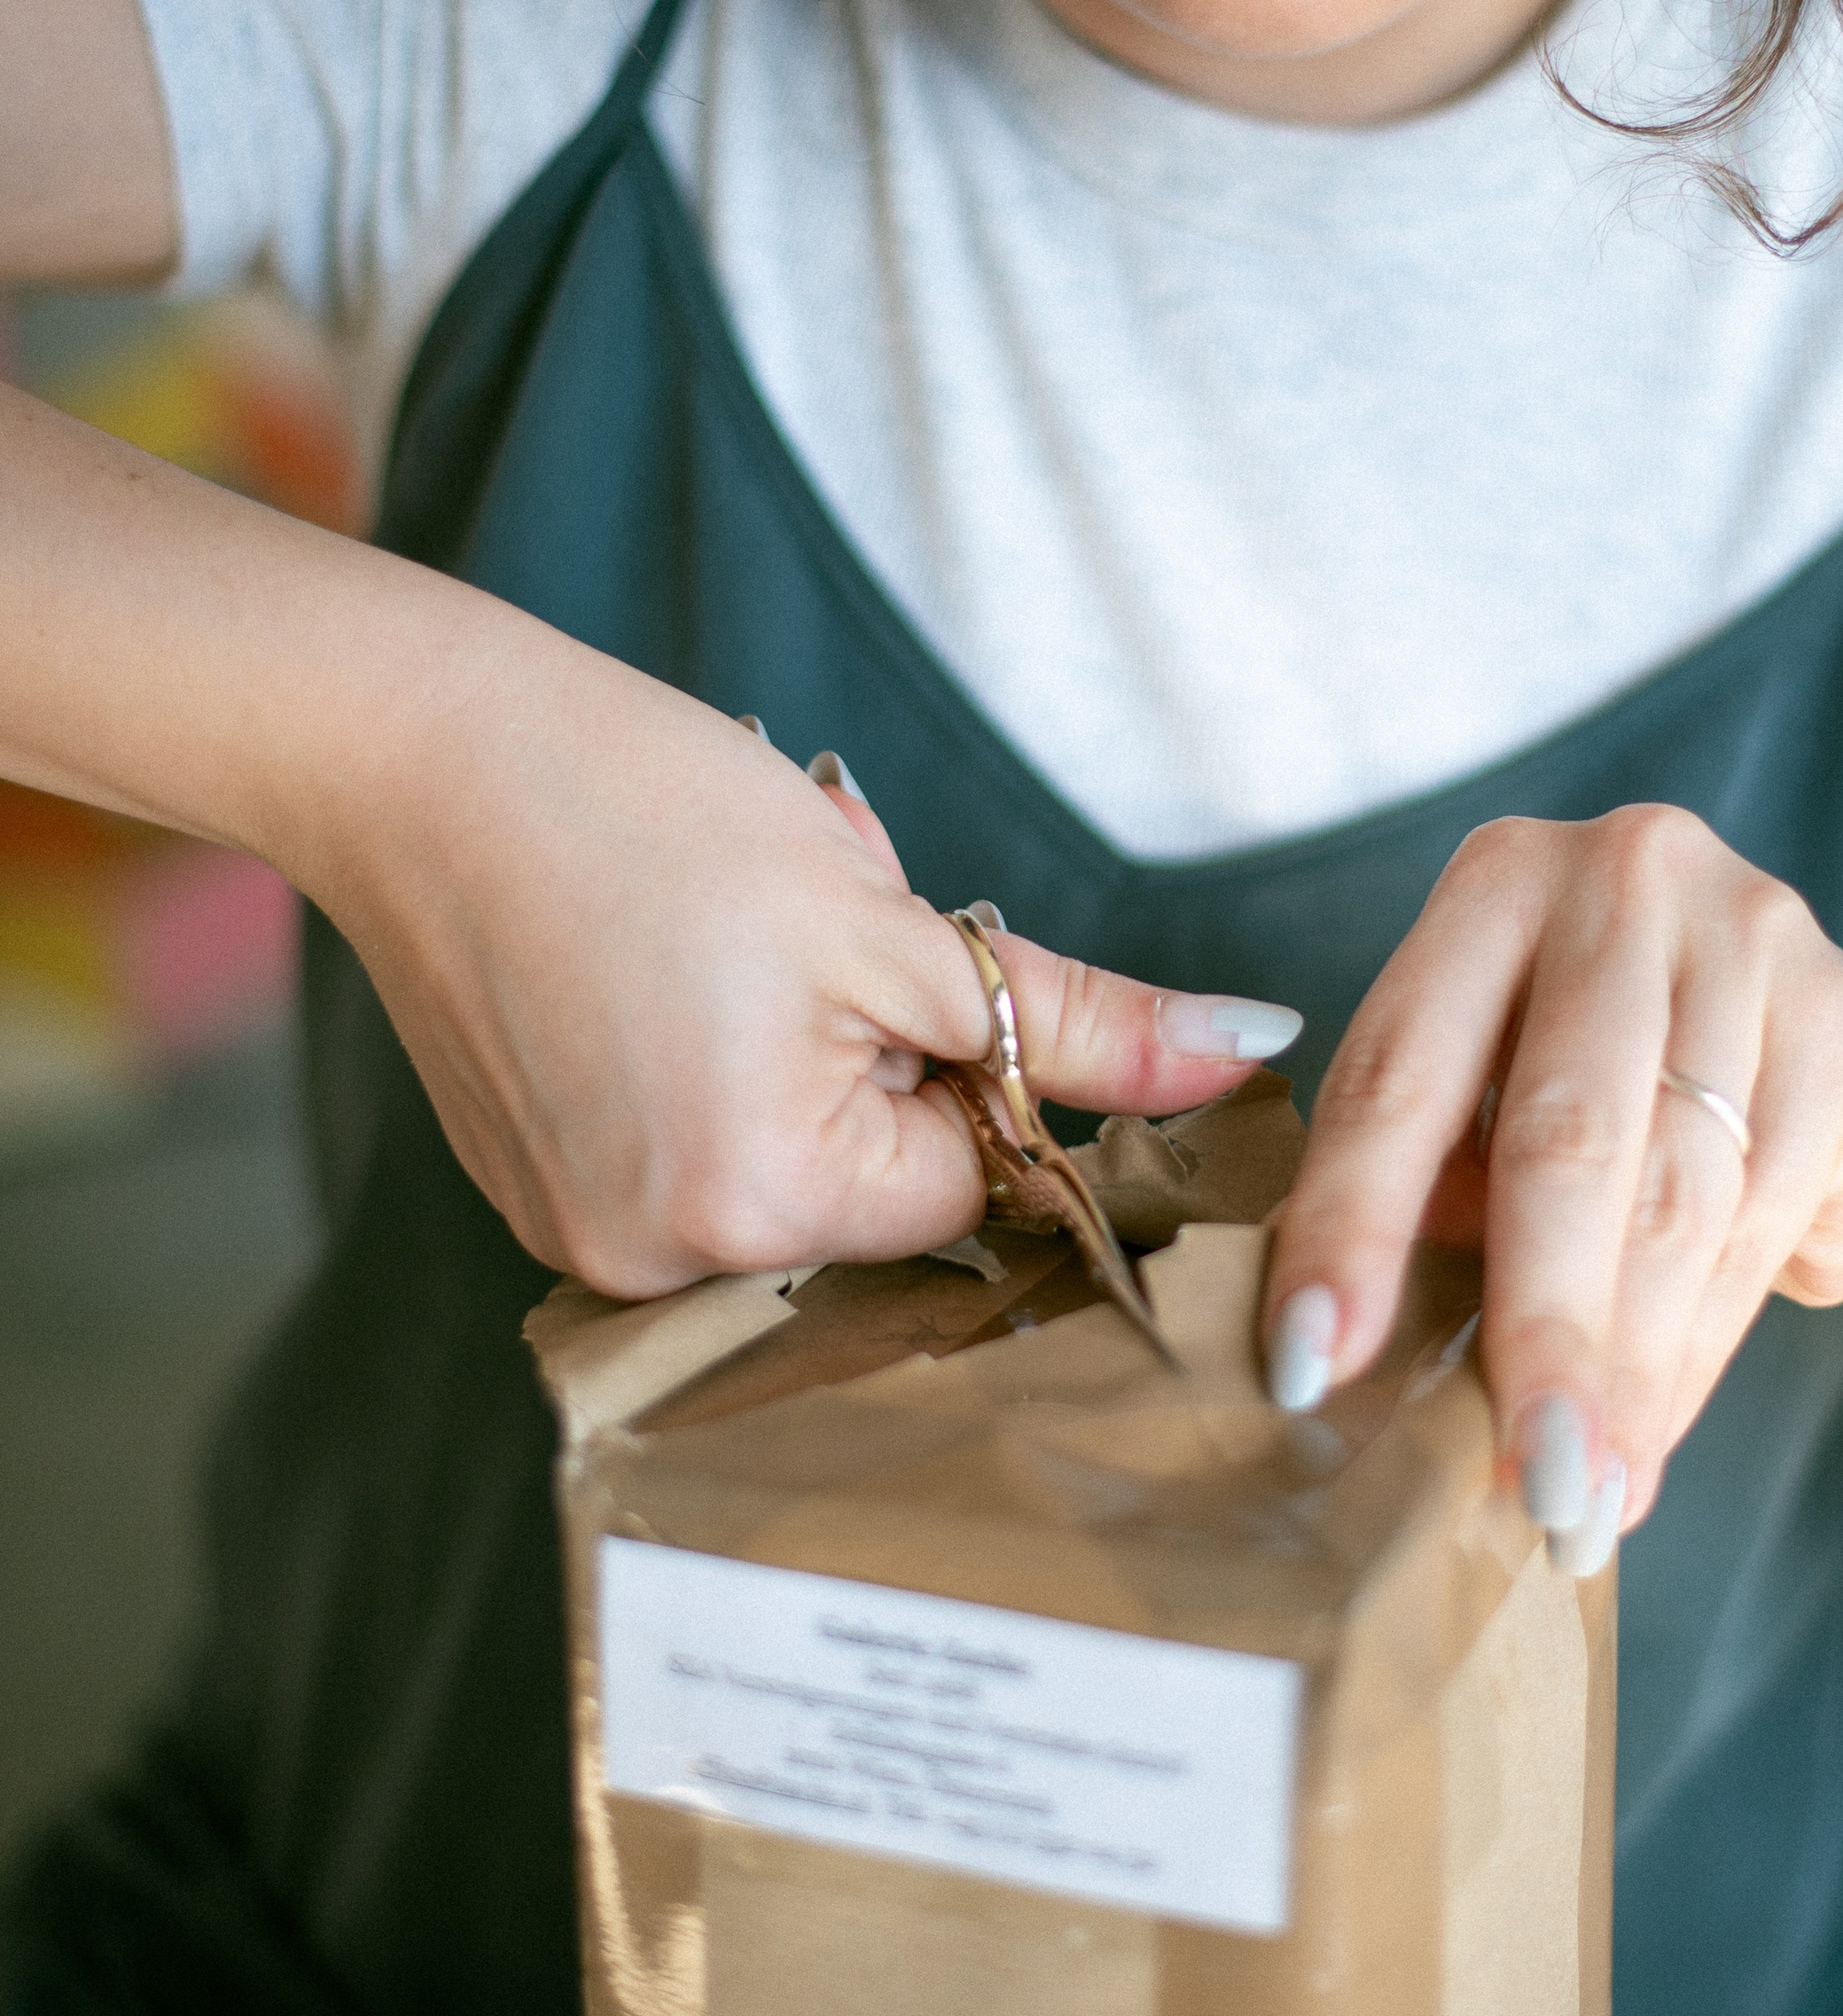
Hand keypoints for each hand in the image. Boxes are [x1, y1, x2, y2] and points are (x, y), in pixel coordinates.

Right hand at [315, 631, 1300, 1296]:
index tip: (906, 967)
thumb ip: (1079, 1018)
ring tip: (715, 950)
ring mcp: (578, 1236)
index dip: (967, 1069)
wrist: (419, 754)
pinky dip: (699, 1079)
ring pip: (780, 1172)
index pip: (967, 1188)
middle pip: (873, 1195)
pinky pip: (682, 1160)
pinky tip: (648, 974)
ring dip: (792, 1069)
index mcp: (761, 1204)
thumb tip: (1250, 1057)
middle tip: (797, 943)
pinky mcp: (532, 1190)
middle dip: (877, 1069)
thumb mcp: (895, 917)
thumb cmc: (650, 809)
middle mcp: (657, 1261)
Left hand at [1261, 805, 1842, 1565]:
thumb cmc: (1631, 1106)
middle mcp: (1623, 880)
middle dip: (1527, 1327)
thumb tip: (1344, 1368)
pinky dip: (1692, 1357)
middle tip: (1505, 1476)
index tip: (1307, 1365)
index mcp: (1494, 885)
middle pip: (1558, 1138)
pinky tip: (1648, 1443)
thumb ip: (1437, 1195)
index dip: (1349, 1228)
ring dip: (1618, 1372)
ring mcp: (1751, 938)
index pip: (1396, 1072)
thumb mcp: (1505, 1115)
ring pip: (1670, 1200)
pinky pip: (1756, 1226)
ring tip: (1575, 1498)